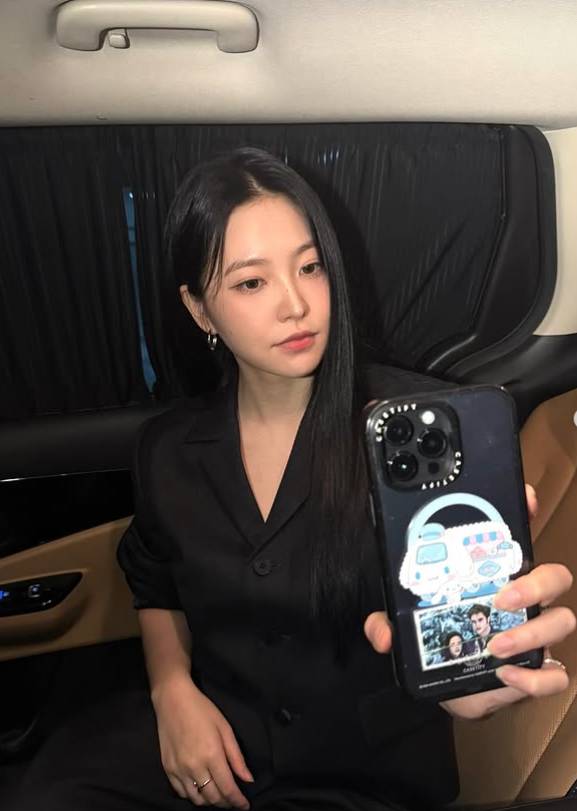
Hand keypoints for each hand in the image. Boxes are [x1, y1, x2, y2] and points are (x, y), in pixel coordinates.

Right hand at [152, 674, 252, 807]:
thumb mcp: (225, 728)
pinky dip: (194, 796)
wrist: (173, 700)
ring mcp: (179, 770)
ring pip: (197, 799)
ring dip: (210, 801)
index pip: (227, 789)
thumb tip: (248, 779)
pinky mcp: (168, 769)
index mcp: (212, 755)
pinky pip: (182, 792)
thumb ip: (236, 757)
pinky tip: (201, 788)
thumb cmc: (202, 710)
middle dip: (226, 803)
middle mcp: (194, 767)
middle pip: (213, 797)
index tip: (245, 805)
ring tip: (219, 795)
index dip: (238, 801)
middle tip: (234, 800)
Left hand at [364, 485, 575, 718]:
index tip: (523, 498)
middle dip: (535, 584)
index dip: (525, 512)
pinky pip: (556, 676)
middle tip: (502, 597)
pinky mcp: (537, 672)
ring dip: (533, 633)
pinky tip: (507, 675)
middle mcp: (523, 602)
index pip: (518, 537)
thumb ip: (390, 625)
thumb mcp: (408, 627)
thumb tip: (382, 632)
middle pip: (555, 576)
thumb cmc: (440, 642)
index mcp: (495, 577)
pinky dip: (535, 678)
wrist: (451, 687)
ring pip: (563, 621)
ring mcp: (535, 635)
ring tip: (497, 645)